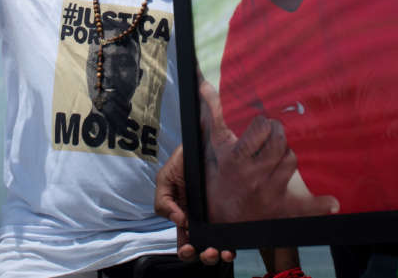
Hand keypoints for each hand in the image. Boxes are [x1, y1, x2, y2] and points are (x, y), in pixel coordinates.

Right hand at [154, 145, 234, 265]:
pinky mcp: (232, 212)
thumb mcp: (165, 178)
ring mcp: (217, 217)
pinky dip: (232, 245)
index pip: (185, 241)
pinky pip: (233, 233)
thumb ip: (164, 200)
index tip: (190, 246)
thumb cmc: (184, 161)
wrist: (203, 141)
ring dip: (216, 255)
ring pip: (217, 245)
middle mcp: (201, 220)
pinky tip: (231, 247)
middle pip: (202, 248)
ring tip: (218, 251)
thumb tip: (178, 221)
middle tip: (208, 251)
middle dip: (203, 256)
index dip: (186, 250)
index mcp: (183, 215)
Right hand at [200, 80, 338, 222]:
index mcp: (235, 159)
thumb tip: (204, 84)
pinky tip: (332, 202)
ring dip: (287, 154)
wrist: (220, 219)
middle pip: (279, 142)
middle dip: (277, 133)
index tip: (261, 125)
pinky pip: (305, 207)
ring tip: (278, 156)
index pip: (260, 129)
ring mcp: (269, 193)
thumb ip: (213, 115)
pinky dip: (319, 204)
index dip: (263, 124)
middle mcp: (252, 176)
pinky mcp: (281, 209)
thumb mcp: (212, 147)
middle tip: (274, 134)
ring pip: (291, 160)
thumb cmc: (218, 178)